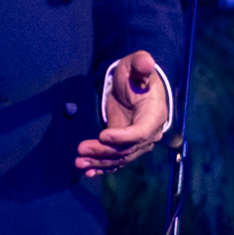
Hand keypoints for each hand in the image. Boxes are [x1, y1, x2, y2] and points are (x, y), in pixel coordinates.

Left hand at [78, 49, 172, 171]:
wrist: (136, 87)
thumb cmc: (136, 75)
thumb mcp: (136, 64)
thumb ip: (141, 63)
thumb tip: (146, 62)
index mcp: (154, 115)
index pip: (140, 132)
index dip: (123, 137)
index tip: (103, 135)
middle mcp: (149, 134)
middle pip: (127, 149)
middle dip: (103, 151)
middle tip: (81, 149)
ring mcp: (138, 144)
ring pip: (119, 158)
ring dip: (99, 162)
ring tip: (79, 162)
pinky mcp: (127, 147)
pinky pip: (116, 161)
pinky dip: (103, 167)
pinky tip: (88, 172)